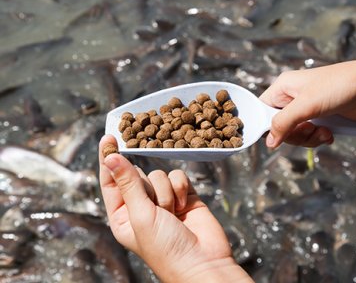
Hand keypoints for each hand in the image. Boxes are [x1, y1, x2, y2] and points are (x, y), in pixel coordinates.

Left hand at [98, 135, 251, 281]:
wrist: (204, 261)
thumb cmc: (166, 248)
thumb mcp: (140, 215)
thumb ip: (128, 183)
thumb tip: (110, 157)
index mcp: (122, 216)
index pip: (111, 181)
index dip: (109, 159)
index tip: (109, 137)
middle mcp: (141, 206)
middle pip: (137, 175)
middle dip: (147, 186)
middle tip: (154, 205)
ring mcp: (163, 200)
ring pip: (159, 174)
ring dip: (166, 191)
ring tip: (172, 213)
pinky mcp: (184, 195)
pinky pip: (177, 176)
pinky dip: (181, 188)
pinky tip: (184, 206)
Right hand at [259, 60, 355, 147]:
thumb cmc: (341, 86)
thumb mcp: (307, 104)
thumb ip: (284, 122)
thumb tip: (270, 141)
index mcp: (284, 87)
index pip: (263, 110)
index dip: (267, 126)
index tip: (278, 136)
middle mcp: (293, 97)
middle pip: (279, 127)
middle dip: (295, 135)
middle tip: (309, 131)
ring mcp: (308, 108)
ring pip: (296, 134)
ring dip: (309, 138)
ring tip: (325, 132)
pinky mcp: (323, 116)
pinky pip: (311, 135)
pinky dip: (319, 138)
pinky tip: (331, 132)